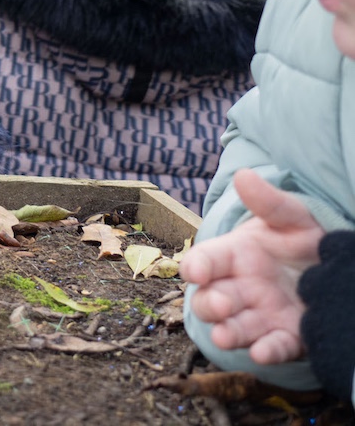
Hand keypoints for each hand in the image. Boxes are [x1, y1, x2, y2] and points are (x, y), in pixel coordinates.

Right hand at [180, 169, 324, 363]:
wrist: (334, 267)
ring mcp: (261, 314)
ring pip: (235, 327)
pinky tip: (262, 354)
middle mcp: (240, 288)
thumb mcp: (292, 217)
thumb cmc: (303, 238)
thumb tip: (244, 175)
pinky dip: (266, 352)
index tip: (194, 271)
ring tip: (225, 336)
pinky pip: (274, 347)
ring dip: (228, 333)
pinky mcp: (287, 336)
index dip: (196, 266)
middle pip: (211, 299)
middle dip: (210, 304)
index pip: (205, 260)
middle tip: (221, 304)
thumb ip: (269, 203)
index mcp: (234, 256)